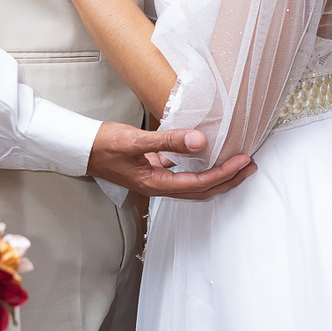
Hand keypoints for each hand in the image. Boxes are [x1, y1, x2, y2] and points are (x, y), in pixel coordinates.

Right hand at [89, 122, 255, 198]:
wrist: (80, 149)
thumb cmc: (103, 146)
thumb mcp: (135, 141)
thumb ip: (168, 141)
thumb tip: (200, 141)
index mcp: (156, 184)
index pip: (199, 183)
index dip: (223, 174)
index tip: (242, 161)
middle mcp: (159, 186)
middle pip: (202, 189)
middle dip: (228, 180)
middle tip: (250, 167)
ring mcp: (157, 179)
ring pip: (194, 183)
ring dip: (217, 175)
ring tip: (237, 164)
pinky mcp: (153, 169)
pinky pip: (183, 172)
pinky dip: (200, 166)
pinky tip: (207, 154)